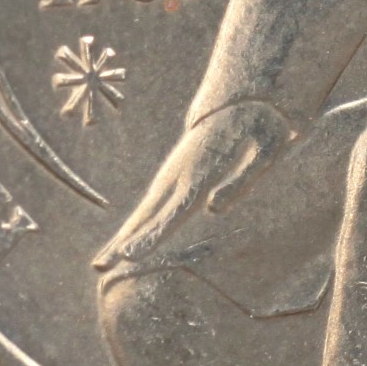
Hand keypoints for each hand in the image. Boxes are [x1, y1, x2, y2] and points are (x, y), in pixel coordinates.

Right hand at [92, 100, 291, 271]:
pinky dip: (134, 225)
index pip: (176, 208)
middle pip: (150, 213)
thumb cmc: (260, 125)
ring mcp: (173, 173)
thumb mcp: (265, 149)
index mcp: (205, 171)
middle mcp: (181, 174)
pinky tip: (123, 243)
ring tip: (101, 263)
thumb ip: (241, 180)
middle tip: (101, 266)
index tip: (130, 254)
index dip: (154, 233)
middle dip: (126, 240)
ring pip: (144, 210)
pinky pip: (150, 205)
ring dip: (123, 236)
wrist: (242, 99)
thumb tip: (213, 208)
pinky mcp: (173, 175)